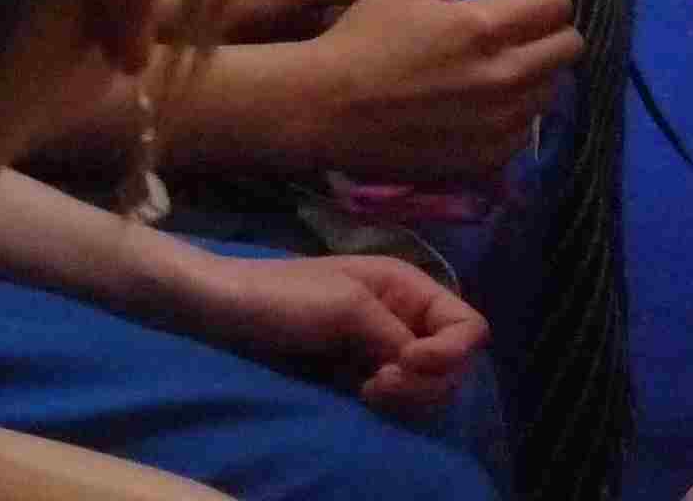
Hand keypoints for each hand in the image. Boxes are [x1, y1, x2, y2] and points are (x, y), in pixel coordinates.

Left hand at [189, 248, 488, 413]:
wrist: (225, 315)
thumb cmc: (283, 298)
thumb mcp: (346, 307)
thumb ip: (396, 334)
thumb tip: (427, 365)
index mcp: (407, 287)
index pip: (467, 325)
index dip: (451, 351)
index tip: (407, 362)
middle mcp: (404, 319)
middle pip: (454, 364)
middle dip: (426, 380)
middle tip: (378, 383)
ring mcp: (383, 351)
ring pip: (429, 388)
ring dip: (408, 397)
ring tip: (366, 391)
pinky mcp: (361, 379)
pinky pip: (399, 401)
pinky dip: (390, 406)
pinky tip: (358, 398)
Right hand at [305, 0, 582, 176]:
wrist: (326, 108)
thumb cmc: (364, 35)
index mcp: (485, 29)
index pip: (557, 6)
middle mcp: (501, 80)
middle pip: (567, 50)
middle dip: (554, 26)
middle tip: (527, 20)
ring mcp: (495, 125)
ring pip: (550, 90)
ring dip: (539, 67)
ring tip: (508, 56)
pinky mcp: (483, 158)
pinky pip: (525, 129)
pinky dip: (518, 108)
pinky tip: (490, 96)